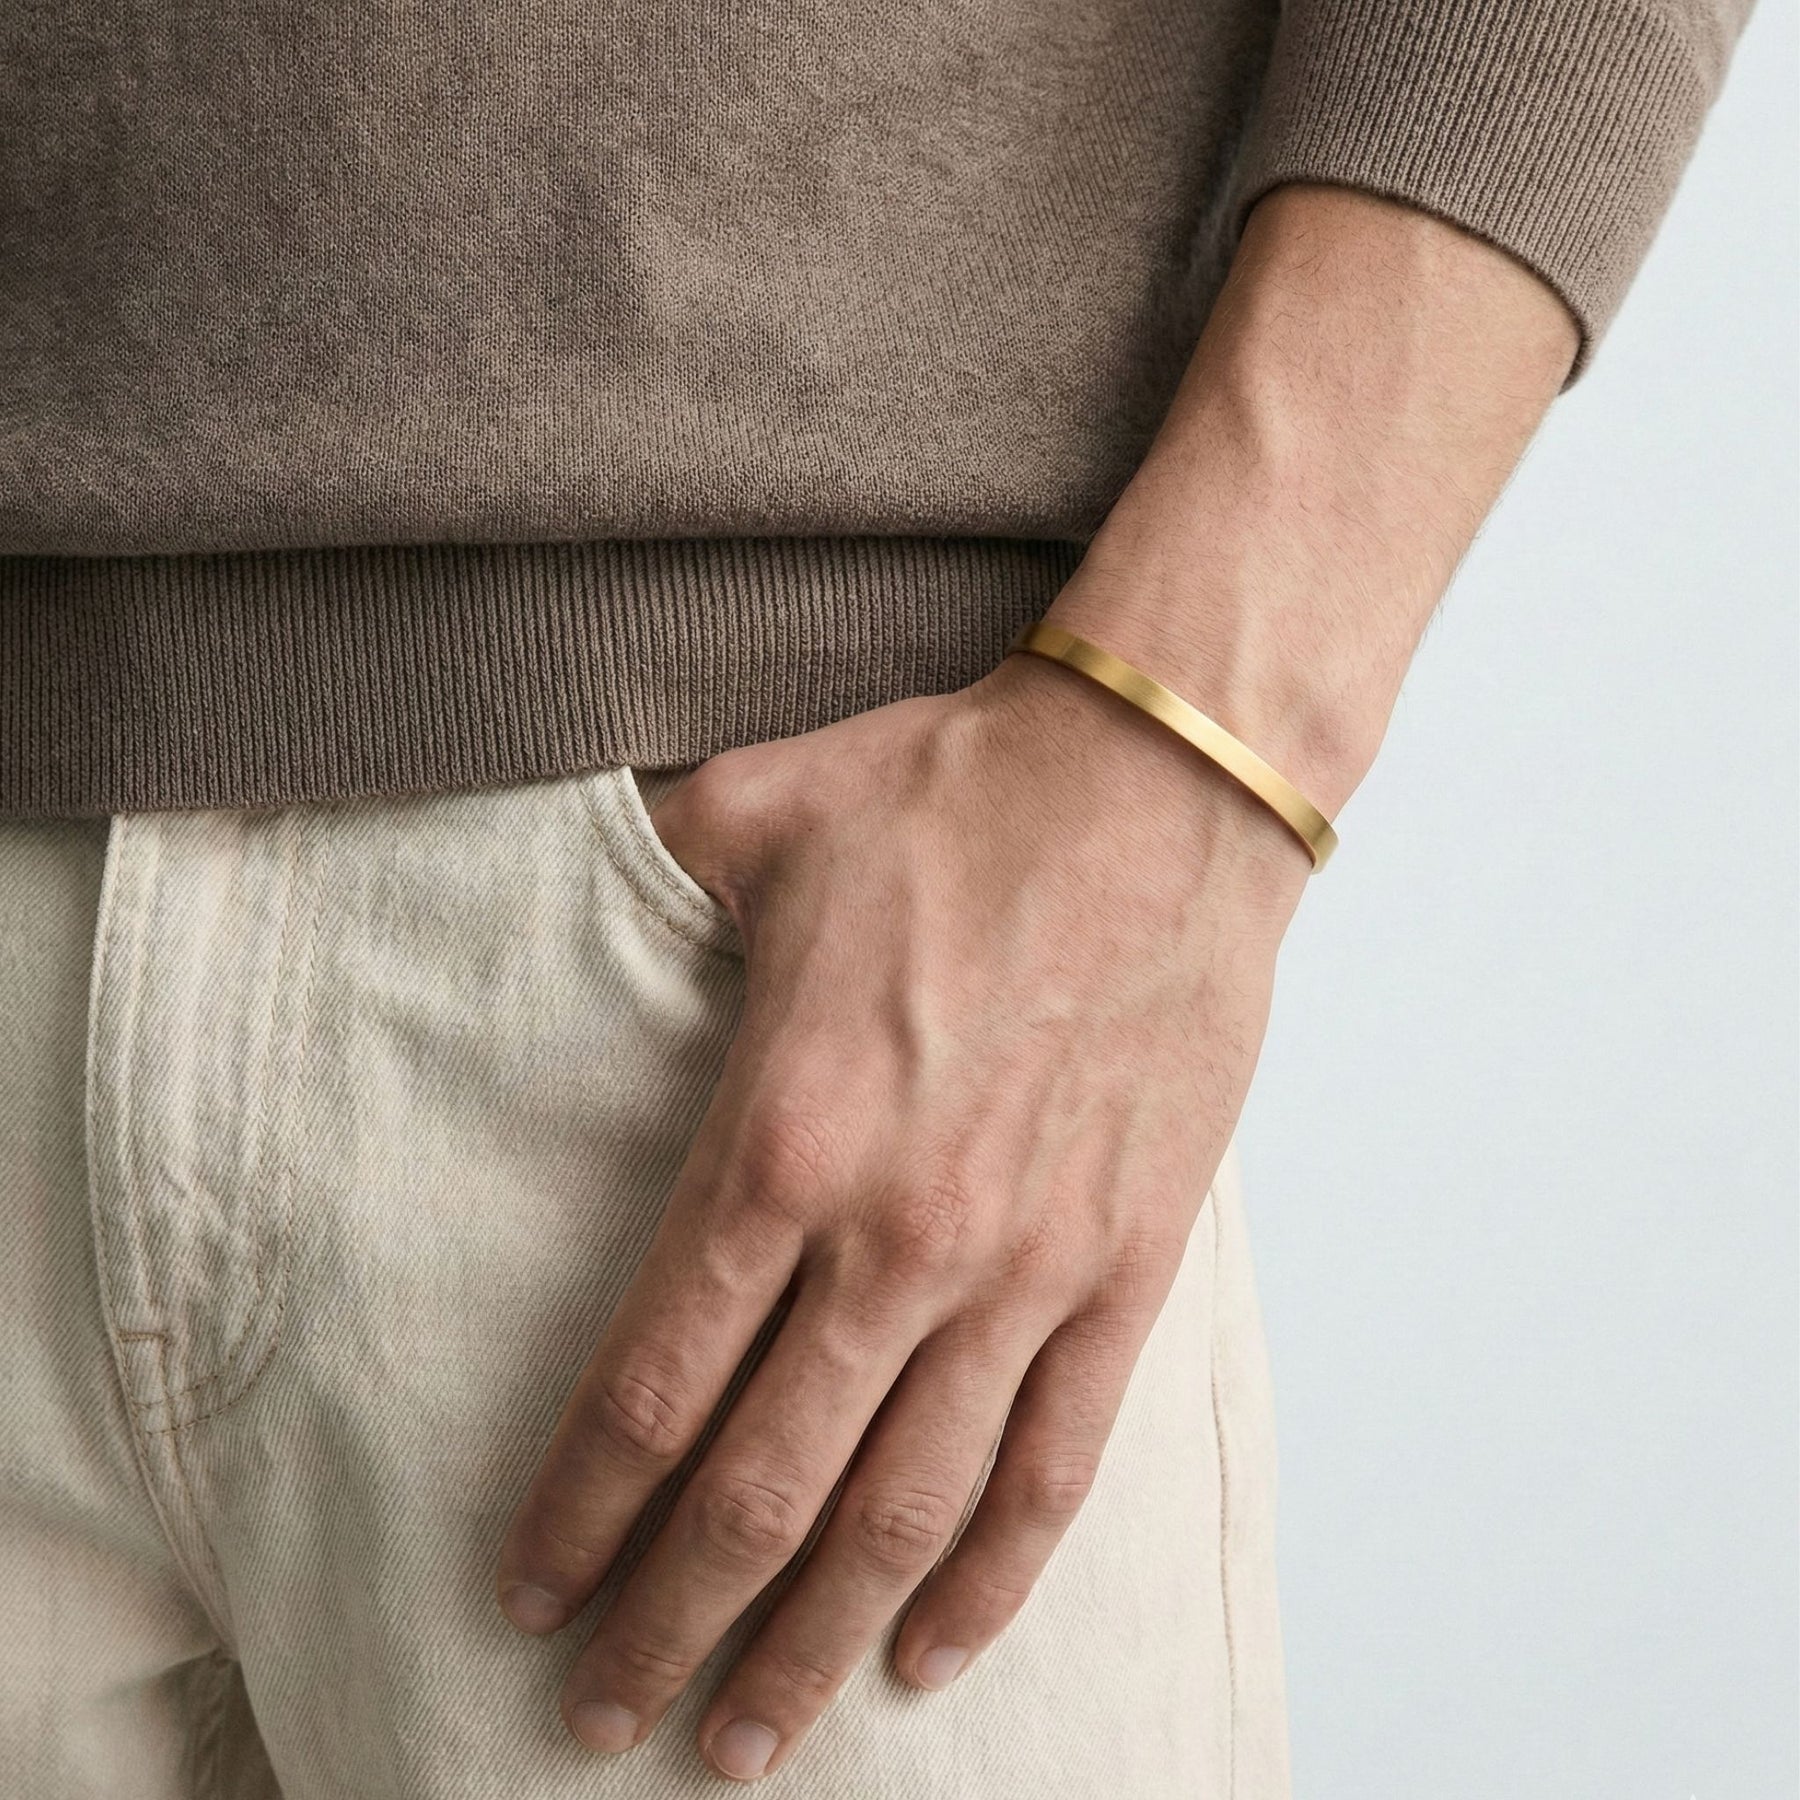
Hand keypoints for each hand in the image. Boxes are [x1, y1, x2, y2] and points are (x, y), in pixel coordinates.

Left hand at [494, 648, 1311, 1780]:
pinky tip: (934, 1651)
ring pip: (905, 1513)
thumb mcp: (755, 814)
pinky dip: (992, 1577)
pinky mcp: (1127, 1266)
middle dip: (668, 1625)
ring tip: (748, 1740)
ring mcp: (1025, 1268)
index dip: (578, 1511)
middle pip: (759, 1487)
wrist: (1166, 781)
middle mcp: (898, 1234)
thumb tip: (548, 857)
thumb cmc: (957, 793)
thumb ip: (636, 870)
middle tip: (599, 1722)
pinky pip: (1054, 1464)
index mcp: (784, 1137)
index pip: (650, 1382)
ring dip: (816, 1640)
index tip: (526, 1592)